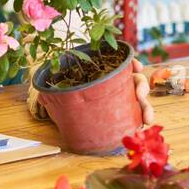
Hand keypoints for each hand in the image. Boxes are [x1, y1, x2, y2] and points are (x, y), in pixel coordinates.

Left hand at [28, 55, 154, 125]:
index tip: (135, 67)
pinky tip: (143, 125)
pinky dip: (142, 117)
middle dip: (141, 87)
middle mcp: (115, 83)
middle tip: (140, 97)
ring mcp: (120, 97)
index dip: (131, 64)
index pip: (122, 64)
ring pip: (139, 99)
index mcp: (104, 72)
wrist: (67, 106)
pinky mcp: (122, 111)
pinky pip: (135, 113)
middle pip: (134, 81)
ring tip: (146, 121)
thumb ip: (55, 88)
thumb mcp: (60, 88)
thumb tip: (42, 95)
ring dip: (146, 108)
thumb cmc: (64, 93)